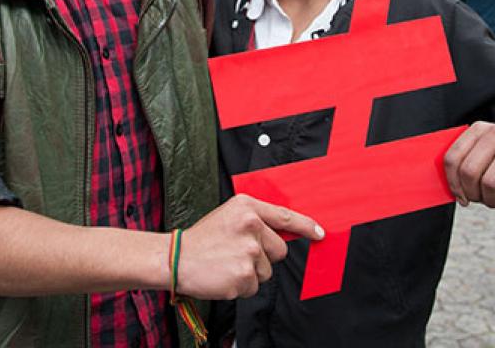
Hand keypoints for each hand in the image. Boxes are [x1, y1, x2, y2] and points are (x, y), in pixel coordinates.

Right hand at [175, 194, 323, 299]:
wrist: (175, 258)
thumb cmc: (202, 239)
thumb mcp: (228, 216)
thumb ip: (255, 220)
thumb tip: (284, 232)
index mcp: (246, 207)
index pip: (285, 217)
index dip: (306, 226)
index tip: (319, 233)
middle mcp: (251, 226)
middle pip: (280, 250)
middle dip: (264, 256)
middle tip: (238, 253)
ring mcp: (248, 251)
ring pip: (267, 271)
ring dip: (251, 272)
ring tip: (227, 263)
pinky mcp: (244, 275)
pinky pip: (254, 286)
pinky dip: (241, 285)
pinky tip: (224, 275)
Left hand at [443, 121, 494, 207]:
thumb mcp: (482, 145)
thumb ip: (464, 161)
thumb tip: (454, 192)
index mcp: (477, 130)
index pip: (453, 157)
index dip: (452, 182)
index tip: (459, 195)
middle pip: (470, 172)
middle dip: (470, 192)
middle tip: (475, 198)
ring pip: (490, 184)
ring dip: (488, 199)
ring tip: (490, 199)